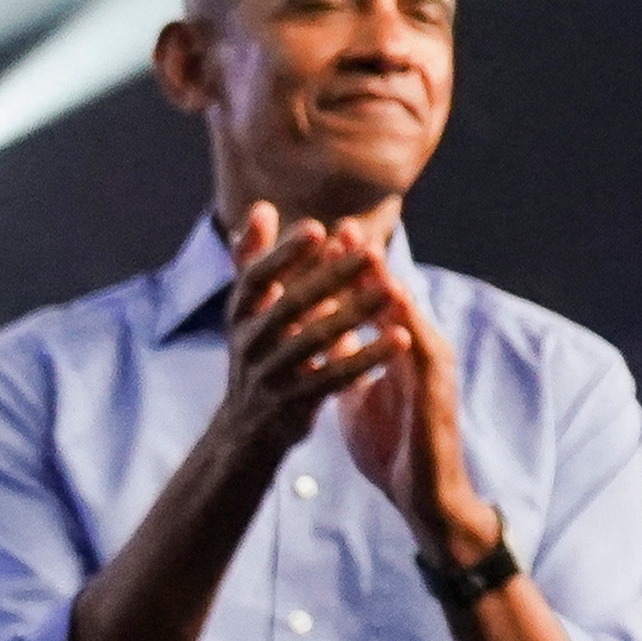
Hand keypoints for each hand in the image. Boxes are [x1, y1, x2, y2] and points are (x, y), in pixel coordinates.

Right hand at [208, 202, 396, 470]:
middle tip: (371, 250)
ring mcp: (269, 375)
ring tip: (394, 289)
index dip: (283, 254)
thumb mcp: (251, 311)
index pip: (256, 277)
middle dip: (331, 276)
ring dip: (356, 312)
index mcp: (241, 315)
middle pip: (291, 305)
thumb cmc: (259, 355)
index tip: (317, 228)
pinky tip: (401, 338)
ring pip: (315, 340)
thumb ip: (255, 260)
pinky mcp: (293, 403)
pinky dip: (367, 356)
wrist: (245, 433)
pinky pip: (334, 378)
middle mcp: (248, 343)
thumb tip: (261, 207)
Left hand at [342, 260, 491, 564]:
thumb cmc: (392, 446)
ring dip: (386, 280)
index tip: (321, 239)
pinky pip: (420, 345)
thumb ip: (348, 362)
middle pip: (391, 296)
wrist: (422, 495)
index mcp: (396, 351)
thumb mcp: (358, 395)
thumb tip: (323, 335)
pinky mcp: (437, 386)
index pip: (371, 302)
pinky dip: (406, 319)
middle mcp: (418, 348)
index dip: (347, 272)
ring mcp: (432, 365)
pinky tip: (390, 300)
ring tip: (363, 252)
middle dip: (366, 262)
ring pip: (407, 312)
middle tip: (341, 226)